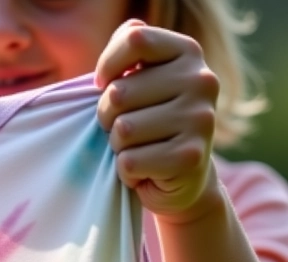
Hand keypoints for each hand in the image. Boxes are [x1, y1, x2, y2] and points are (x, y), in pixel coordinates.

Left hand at [95, 20, 221, 224]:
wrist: (182, 179)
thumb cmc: (149, 126)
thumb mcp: (140, 84)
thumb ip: (127, 58)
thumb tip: (118, 54)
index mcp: (187, 53)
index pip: (134, 39)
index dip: (107, 66)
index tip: (103, 86)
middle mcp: (201, 81)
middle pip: (118, 94)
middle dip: (107, 119)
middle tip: (124, 131)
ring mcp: (200, 119)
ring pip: (123, 130)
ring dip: (118, 148)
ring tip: (137, 150)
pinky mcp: (190, 156)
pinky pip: (129, 162)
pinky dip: (127, 172)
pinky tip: (145, 171)